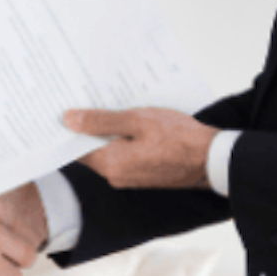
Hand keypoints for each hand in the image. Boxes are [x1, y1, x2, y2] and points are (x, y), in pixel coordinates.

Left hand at [65, 107, 218, 188]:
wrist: (212, 159)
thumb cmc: (178, 137)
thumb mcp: (137, 120)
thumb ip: (101, 121)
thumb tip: (69, 120)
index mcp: (111, 164)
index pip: (75, 148)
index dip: (69, 128)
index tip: (64, 107)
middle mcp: (116, 175)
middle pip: (92, 148)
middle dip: (89, 125)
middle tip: (85, 99)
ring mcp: (130, 177)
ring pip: (109, 149)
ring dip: (108, 130)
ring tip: (110, 104)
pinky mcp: (143, 173)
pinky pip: (125, 153)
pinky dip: (124, 138)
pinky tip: (130, 120)